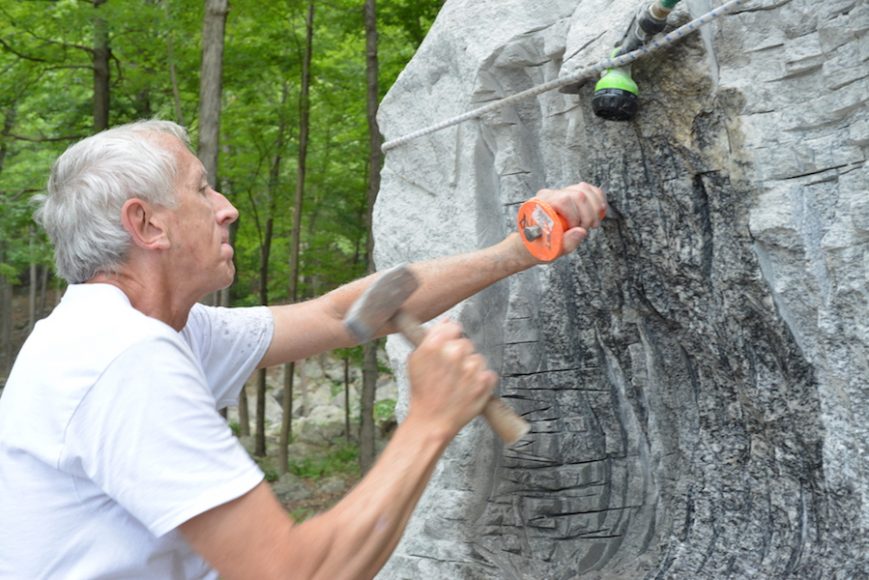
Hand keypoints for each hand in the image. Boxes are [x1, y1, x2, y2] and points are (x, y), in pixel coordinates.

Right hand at [405, 319, 497, 438]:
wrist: (432, 420)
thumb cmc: (422, 392)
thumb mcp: (416, 361)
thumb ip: (431, 337)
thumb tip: (447, 322)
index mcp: (435, 344)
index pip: (453, 327)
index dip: (451, 338)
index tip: (448, 349)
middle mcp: (454, 352)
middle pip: (466, 343)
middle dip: (460, 355)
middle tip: (451, 372)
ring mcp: (471, 367)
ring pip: (478, 358)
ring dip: (471, 368)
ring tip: (458, 384)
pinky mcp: (485, 381)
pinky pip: (488, 373)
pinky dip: (481, 381)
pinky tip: (467, 389)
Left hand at [536, 182, 606, 255]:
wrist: (532, 243)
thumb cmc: (536, 247)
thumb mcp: (549, 251)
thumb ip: (565, 243)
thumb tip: (581, 231)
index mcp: (538, 206)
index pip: (563, 200)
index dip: (575, 216)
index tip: (575, 229)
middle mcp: (548, 195)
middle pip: (577, 194)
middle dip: (587, 214)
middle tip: (585, 229)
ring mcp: (559, 192)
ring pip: (584, 190)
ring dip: (595, 208)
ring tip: (592, 223)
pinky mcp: (569, 194)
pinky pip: (588, 190)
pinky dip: (597, 200)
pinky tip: (599, 212)